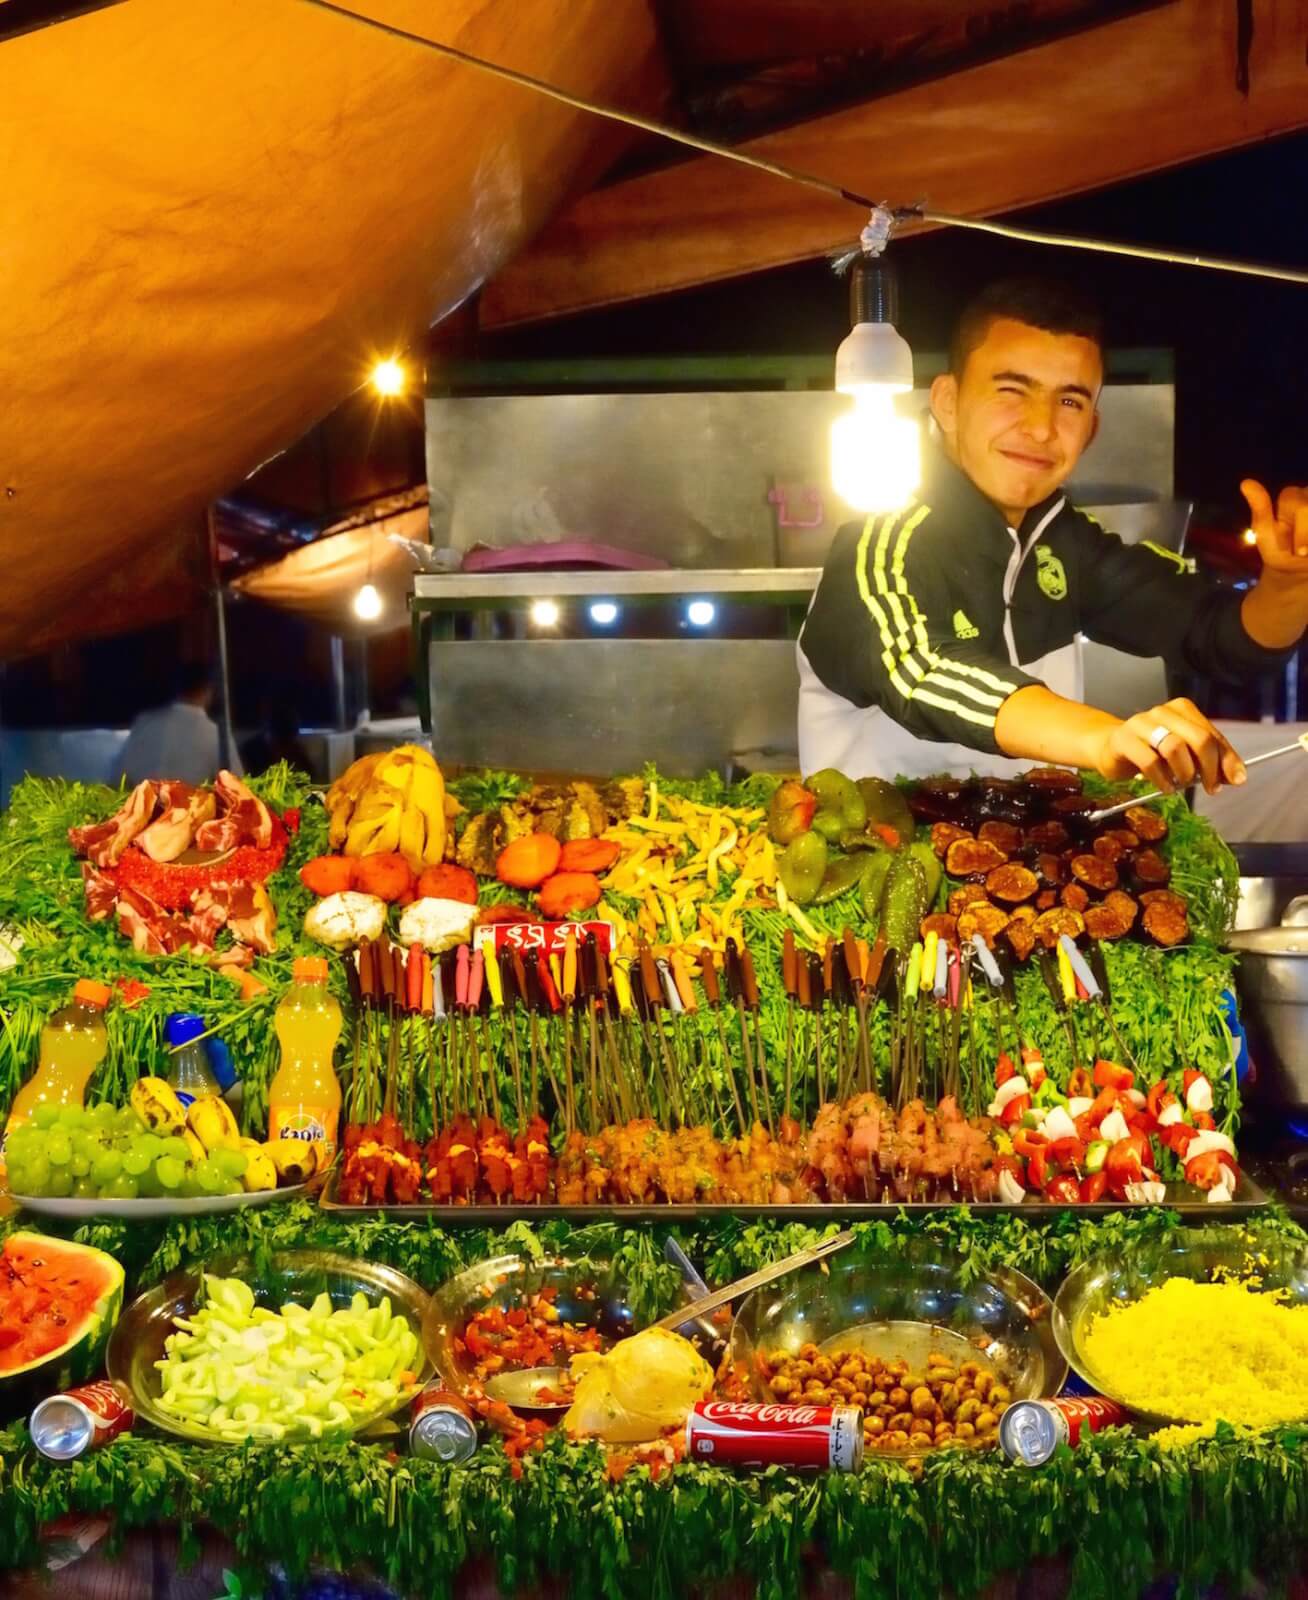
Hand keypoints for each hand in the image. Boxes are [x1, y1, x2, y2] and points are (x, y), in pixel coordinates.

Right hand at [1090, 698, 1246, 793]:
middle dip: (1210, 767)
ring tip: (1182, 785)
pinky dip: (1162, 780)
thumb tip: (1236, 777)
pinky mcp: (1123, 740)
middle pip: (1198, 738)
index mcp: (1182, 709)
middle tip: (1210, 787)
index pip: (1212, 734)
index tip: (1236, 779)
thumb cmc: (1151, 751)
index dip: (1227, 758)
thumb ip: (1209, 761)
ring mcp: (1141, 723)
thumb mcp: (1184, 754)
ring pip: (1174, 747)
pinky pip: (1149, 761)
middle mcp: (1163, 711)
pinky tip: (1165, 788)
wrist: (1110, 748)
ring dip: (1184, 772)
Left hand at [1241, 479, 1307, 577]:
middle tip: (1303, 554)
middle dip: (1307, 533)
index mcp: (1294, 498)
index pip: (1293, 500)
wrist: (1298, 577)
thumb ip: (1261, 509)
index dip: (1294, 528)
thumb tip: (1245, 482)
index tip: (1291, 550)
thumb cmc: (1282, 553)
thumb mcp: (1267, 535)